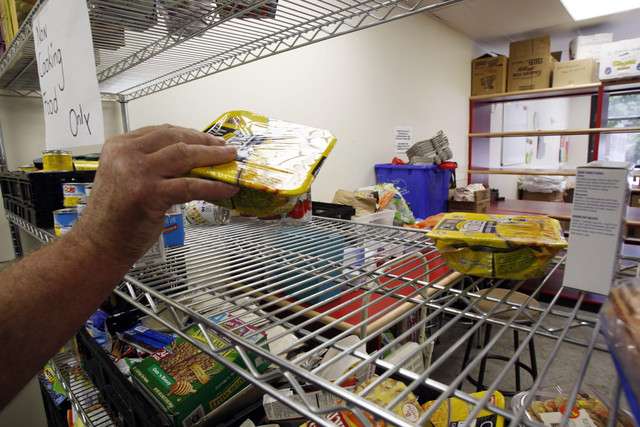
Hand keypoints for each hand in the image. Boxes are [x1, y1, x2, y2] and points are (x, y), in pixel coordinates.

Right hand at [72, 124, 237, 265]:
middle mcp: (125, 154)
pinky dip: (213, 186)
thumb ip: (152, 164)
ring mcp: (137, 173)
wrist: (98, 246)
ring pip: (184, 155)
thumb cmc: (114, 218)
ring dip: (213, 157)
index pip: (161, 131)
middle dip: (205, 142)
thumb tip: (192, 161)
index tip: (209, 140)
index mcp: (118, 146)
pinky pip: (190, 185)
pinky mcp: (149, 193)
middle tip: (226, 149)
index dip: (190, 134)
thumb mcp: (127, 179)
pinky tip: (227, 189)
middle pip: (175, 138)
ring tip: (231, 161)